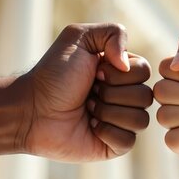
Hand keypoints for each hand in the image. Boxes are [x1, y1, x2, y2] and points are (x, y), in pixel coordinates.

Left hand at [19, 23, 152, 161]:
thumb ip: (113, 33)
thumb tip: (128, 65)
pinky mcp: (114, 145)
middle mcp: (125, 95)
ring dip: (108, 112)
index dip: (118, 73)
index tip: (94, 72)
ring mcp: (121, 121)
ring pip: (141, 119)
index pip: (145, 71)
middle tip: (88, 93)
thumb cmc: (53, 74)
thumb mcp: (79, 38)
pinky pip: (129, 140)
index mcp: (122, 71)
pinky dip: (107, 131)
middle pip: (146, 96)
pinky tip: (89, 127)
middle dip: (111, 93)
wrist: (31, 109)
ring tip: (87, 109)